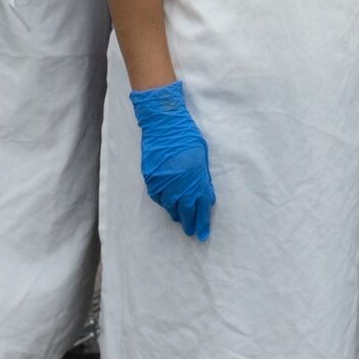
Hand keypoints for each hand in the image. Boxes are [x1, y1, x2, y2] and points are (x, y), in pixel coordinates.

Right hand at [129, 81, 214, 240]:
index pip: (201, 206)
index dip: (202, 221)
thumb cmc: (187, 137)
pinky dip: (164, 202)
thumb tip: (207, 197)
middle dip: (189, 223)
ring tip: (180, 219)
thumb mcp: (202, 157)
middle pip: (186, 210)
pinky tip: (168, 204)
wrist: (163, 125)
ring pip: (170, 206)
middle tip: (191, 233)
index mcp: (196, 177)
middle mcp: (180, 183)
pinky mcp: (151, 180)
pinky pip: (158, 197)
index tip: (203, 234)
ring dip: (177, 213)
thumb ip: (203, 179)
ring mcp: (164, 183)